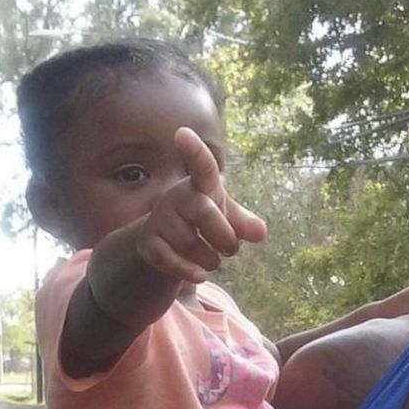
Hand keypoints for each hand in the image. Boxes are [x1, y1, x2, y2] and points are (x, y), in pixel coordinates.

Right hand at [131, 126, 266, 283]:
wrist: (165, 240)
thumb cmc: (203, 221)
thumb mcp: (227, 218)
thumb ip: (244, 223)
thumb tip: (260, 232)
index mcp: (200, 185)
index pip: (201, 166)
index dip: (194, 151)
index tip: (181, 133)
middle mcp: (177, 197)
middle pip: (205, 214)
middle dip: (225, 238)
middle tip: (230, 248)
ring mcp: (160, 218)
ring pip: (191, 242)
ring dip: (209, 259)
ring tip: (210, 259)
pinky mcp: (148, 242)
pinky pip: (169, 259)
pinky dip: (188, 271)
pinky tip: (198, 275)